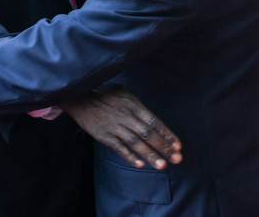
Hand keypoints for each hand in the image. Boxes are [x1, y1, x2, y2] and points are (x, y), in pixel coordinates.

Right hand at [59, 84, 181, 169]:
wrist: (80, 98)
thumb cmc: (104, 95)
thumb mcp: (124, 92)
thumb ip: (138, 105)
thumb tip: (153, 121)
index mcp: (133, 104)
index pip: (154, 121)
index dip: (167, 134)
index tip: (178, 146)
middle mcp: (126, 115)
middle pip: (148, 133)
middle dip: (164, 147)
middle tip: (177, 159)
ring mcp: (115, 126)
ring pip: (136, 142)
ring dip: (150, 154)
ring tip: (162, 165)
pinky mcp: (104, 135)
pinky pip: (119, 147)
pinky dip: (130, 156)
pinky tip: (140, 165)